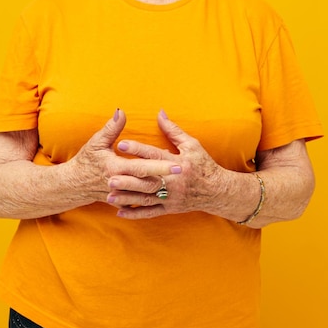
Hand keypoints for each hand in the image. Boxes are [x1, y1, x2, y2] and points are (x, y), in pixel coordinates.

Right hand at [69, 109, 181, 205]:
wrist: (74, 184)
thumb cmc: (86, 160)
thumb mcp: (96, 142)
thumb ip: (111, 128)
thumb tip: (122, 112)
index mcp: (115, 167)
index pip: (143, 167)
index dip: (161, 166)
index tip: (177, 164)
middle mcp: (120, 183)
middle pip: (149, 184)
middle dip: (167, 179)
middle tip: (183, 172)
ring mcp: (121, 195)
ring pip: (146, 196)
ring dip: (161, 189)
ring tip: (176, 181)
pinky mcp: (121, 201)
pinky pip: (139, 205)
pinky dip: (151, 200)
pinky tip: (162, 194)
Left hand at [106, 110, 224, 218]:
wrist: (217, 191)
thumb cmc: (203, 164)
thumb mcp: (191, 144)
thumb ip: (173, 130)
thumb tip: (160, 113)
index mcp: (178, 164)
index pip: (154, 156)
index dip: (138, 149)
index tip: (121, 144)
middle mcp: (174, 182)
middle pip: (147, 180)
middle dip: (128, 179)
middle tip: (109, 176)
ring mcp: (171, 198)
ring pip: (145, 199)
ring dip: (127, 198)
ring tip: (109, 196)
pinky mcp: (170, 209)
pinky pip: (150, 213)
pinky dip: (135, 213)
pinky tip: (120, 212)